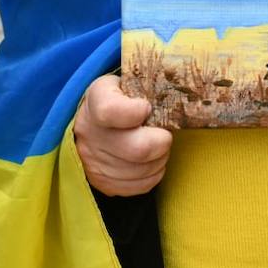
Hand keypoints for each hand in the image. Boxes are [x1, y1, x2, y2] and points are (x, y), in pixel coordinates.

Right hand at [73, 75, 171, 196]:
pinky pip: (140, 186)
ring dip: (160, 159)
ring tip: (159, 146)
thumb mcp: (127, 81)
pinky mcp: (103, 183)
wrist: (93, 122)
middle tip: (164, 134)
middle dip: (161, 142)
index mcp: (95, 101)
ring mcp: (93, 162)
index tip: (146, 107)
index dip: (135, 112)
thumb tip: (178, 93)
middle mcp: (90, 133)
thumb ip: (146, 84)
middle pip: (137, 149)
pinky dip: (154, 173)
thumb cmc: (121, 98)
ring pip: (142, 170)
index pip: (110, 111)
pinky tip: (151, 161)